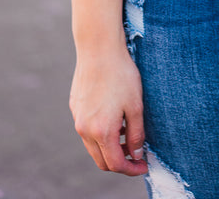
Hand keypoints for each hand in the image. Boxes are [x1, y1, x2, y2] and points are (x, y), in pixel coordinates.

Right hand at [70, 47, 147, 175]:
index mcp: (101, 132)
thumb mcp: (136, 106)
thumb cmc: (121, 75)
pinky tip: (114, 118)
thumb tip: (137, 155)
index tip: (143, 165)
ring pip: (93, 146)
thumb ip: (137, 134)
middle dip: (120, 162)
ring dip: (110, 147)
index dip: (131, 169)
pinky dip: (100, 133)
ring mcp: (77, 119)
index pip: (115, 164)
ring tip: (128, 133)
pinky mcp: (75, 108)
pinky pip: (87, 130)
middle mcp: (85, 130)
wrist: (98, 49)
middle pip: (101, 160)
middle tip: (137, 153)